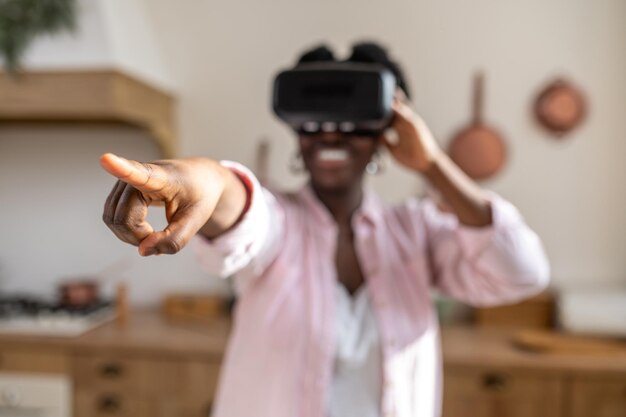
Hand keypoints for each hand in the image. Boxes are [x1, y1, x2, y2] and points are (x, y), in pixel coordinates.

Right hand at [100, 153, 227, 255]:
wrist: (199, 178)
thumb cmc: (199, 195)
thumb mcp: (197, 220)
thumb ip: (174, 239)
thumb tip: (142, 250)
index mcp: (162, 177)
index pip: (138, 173)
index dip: (120, 167)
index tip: (105, 158)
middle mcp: (137, 175)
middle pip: (122, 218)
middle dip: (140, 237)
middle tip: (163, 238)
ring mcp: (124, 182)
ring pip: (113, 220)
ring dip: (132, 236)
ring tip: (156, 234)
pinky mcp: (118, 191)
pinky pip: (112, 219)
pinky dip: (128, 232)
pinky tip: (145, 230)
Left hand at [382, 92, 443, 173]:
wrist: (426, 165)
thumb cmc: (412, 157)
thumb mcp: (393, 149)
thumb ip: (385, 141)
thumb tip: (375, 136)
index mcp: (400, 127)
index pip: (390, 113)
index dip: (383, 105)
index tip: (374, 96)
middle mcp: (405, 123)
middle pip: (397, 106)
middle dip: (390, 96)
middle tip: (380, 84)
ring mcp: (411, 124)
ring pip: (402, 108)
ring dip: (395, 99)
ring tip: (387, 89)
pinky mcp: (416, 127)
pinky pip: (408, 117)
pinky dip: (401, 110)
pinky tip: (394, 105)